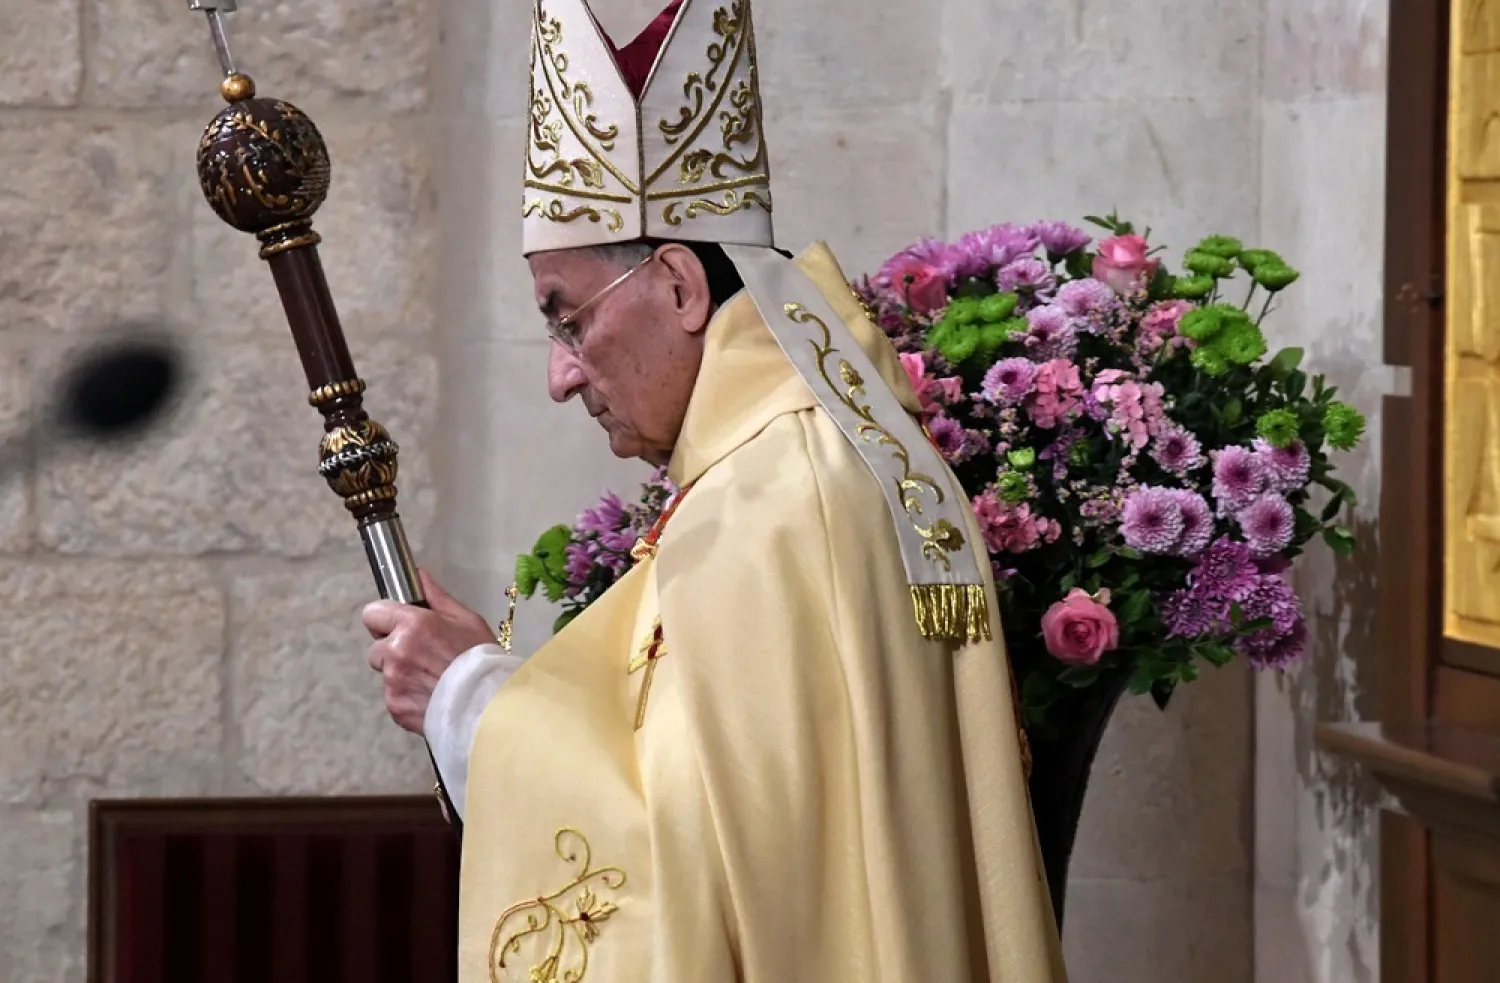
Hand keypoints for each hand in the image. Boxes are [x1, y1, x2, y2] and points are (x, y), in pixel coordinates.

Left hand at [361, 568, 496, 734]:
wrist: (489, 704)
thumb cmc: (482, 659)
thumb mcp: (467, 620)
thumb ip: (437, 597)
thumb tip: (419, 575)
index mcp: (412, 625)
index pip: (372, 613)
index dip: (385, 620)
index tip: (399, 627)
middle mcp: (396, 651)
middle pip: (377, 648)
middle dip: (393, 651)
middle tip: (422, 657)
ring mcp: (392, 682)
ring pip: (387, 674)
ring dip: (401, 675)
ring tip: (432, 680)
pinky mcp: (395, 706)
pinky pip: (394, 697)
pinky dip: (407, 697)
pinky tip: (431, 696)